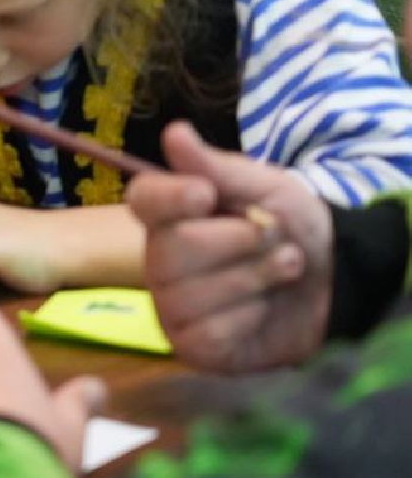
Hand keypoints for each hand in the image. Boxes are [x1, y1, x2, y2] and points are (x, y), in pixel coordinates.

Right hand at [128, 122, 329, 372]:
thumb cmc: (293, 229)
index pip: (142, 200)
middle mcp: (159, 260)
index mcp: (171, 215)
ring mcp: (172, 306)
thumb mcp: (266, 188)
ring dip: (254, 279)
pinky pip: (210, 330)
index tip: (206, 195)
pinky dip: (251, 316)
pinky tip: (265, 309)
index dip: (169, 198)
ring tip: (284, 268)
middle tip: (274, 239)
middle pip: (170, 250)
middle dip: (238, 242)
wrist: (336, 283)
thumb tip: (174, 131)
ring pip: (192, 293)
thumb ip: (217, 167)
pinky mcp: (193, 345)